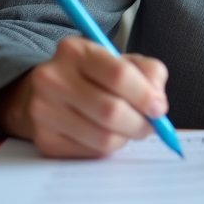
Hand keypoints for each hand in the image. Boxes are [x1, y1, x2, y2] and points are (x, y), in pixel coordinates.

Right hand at [0, 36, 169, 157]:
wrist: (47, 92)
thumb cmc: (92, 75)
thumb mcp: (121, 61)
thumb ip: (148, 72)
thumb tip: (157, 103)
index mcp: (76, 50)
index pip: (119, 75)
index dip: (145, 95)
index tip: (158, 108)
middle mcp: (53, 78)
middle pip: (111, 111)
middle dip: (140, 123)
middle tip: (150, 125)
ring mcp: (44, 111)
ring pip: (103, 138)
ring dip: (125, 137)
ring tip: (127, 128)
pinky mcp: (44, 140)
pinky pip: (91, 153)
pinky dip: (108, 148)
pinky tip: (105, 134)